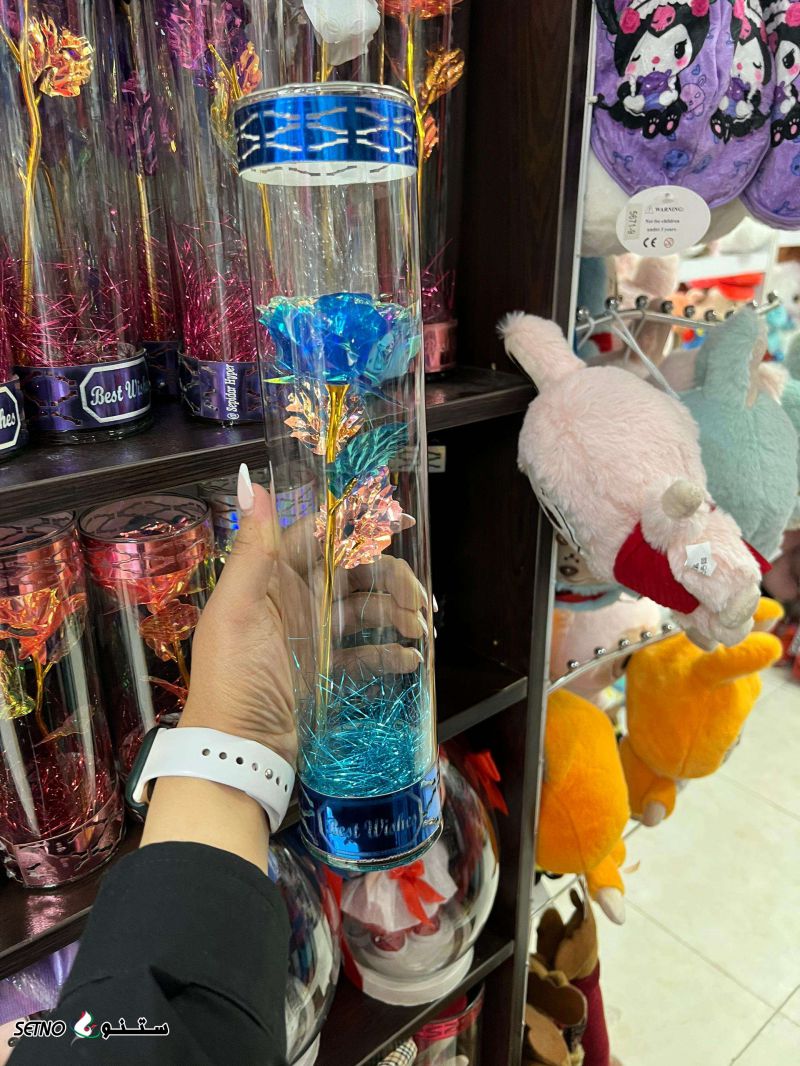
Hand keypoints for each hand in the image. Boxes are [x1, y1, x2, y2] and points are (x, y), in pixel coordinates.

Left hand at [180, 466, 429, 763]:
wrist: (237, 751)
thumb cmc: (233, 677)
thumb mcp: (238, 610)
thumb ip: (251, 548)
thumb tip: (250, 480)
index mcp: (272, 577)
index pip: (321, 534)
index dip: (359, 523)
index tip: (400, 521)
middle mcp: (295, 598)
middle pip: (354, 570)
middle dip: (391, 578)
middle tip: (418, 601)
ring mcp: (313, 634)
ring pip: (366, 607)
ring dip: (397, 613)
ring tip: (420, 631)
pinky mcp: (326, 667)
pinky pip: (365, 649)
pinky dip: (389, 651)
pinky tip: (407, 659)